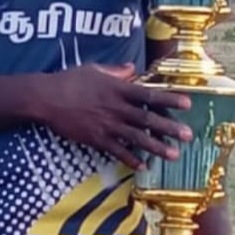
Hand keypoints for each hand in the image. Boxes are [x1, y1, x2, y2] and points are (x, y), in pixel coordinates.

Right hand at [40, 63, 191, 169]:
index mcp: (116, 88)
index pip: (148, 94)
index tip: (187, 102)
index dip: (169, 98)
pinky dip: (131, 159)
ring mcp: (106, 125)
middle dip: (169, 127)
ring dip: (157, 147)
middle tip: (188, 135)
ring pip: (136, 138)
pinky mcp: (96, 139)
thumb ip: (116, 71)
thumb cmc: (69, 79)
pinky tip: (143, 166)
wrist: (46, 98)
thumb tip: (132, 68)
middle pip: (147, 119)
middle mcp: (115, 108)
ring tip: (174, 154)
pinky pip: (117, 151)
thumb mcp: (94, 69)